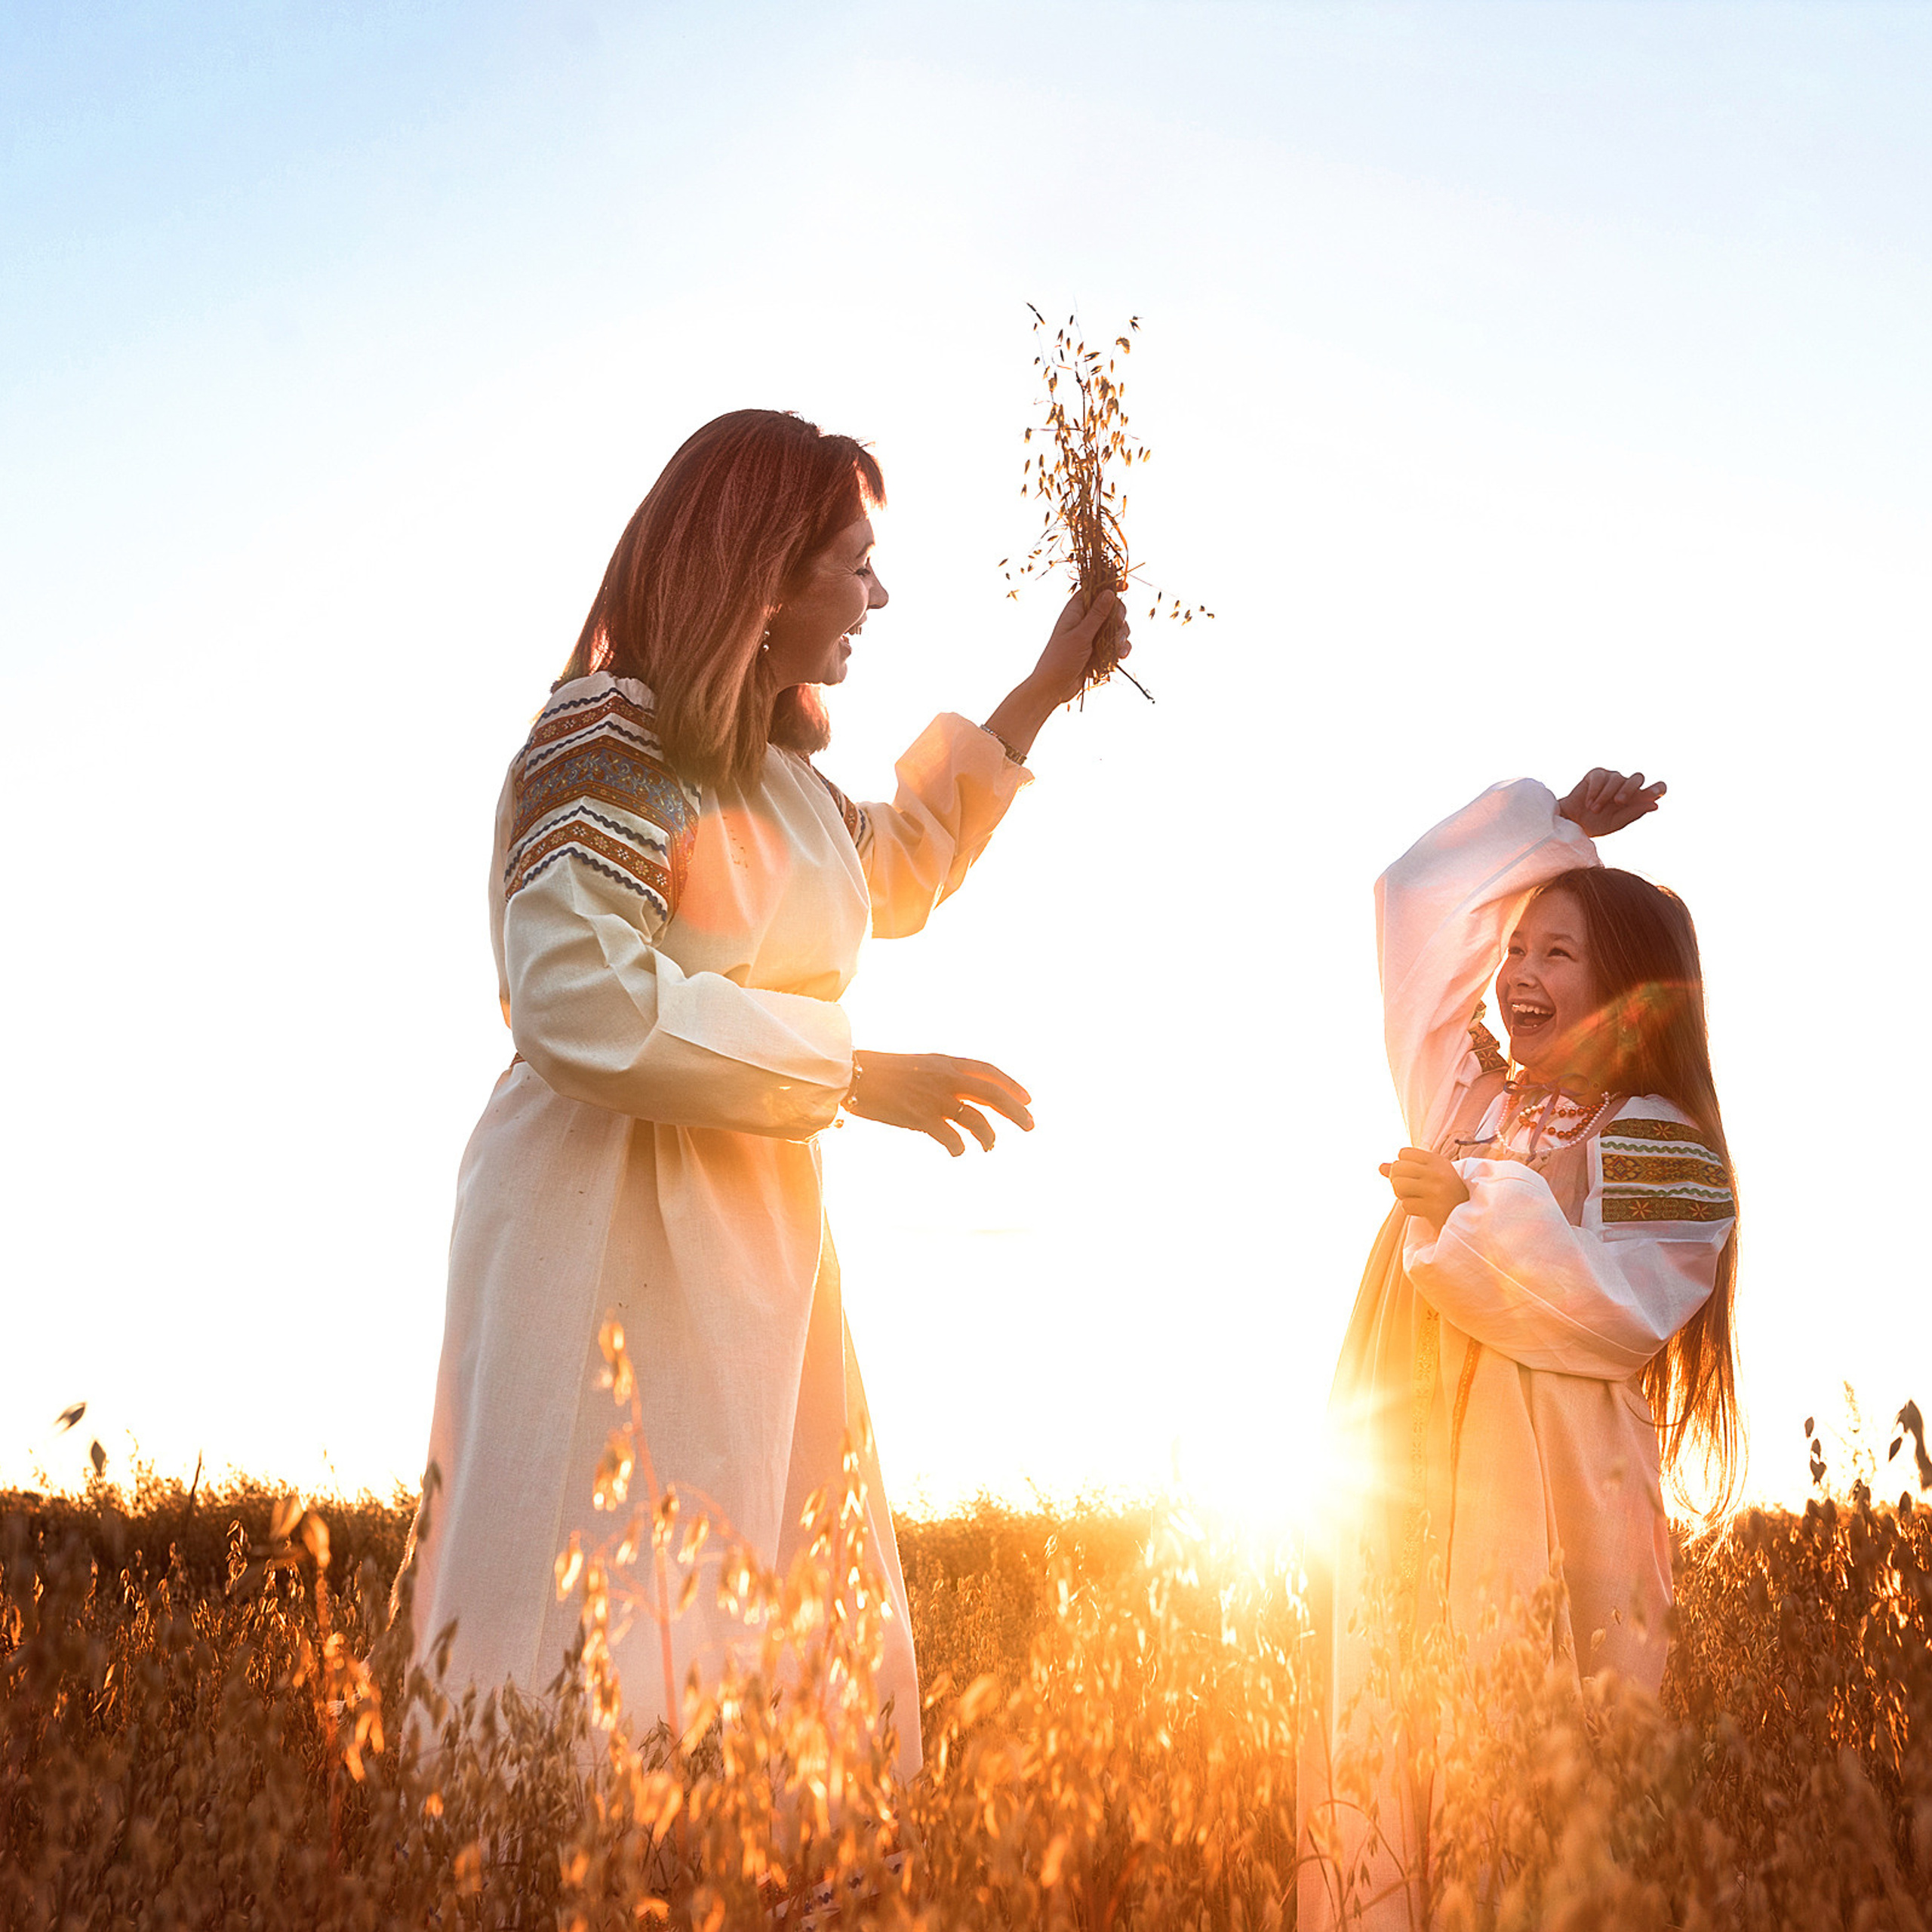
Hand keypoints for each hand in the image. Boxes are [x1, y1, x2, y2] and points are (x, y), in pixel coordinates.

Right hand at [844, 1051, 1034, 1155]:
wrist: (854, 1074)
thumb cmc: (885, 1072)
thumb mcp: (921, 1064)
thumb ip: (945, 1077)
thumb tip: (968, 1095)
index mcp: (947, 1062)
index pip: (989, 1072)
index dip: (1011, 1085)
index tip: (1028, 1099)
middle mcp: (946, 1078)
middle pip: (993, 1095)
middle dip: (1016, 1112)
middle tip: (1031, 1126)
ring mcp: (935, 1098)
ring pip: (977, 1120)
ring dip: (989, 1136)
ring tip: (990, 1146)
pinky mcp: (921, 1117)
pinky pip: (952, 1138)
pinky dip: (959, 1147)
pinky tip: (958, 1151)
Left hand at [980, 589, 1130, 761]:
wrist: (1053, 688)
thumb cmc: (1060, 659)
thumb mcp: (1080, 635)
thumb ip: (1097, 615)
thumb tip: (1109, 592)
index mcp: (1075, 612)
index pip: (1094, 590)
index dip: (1109, 587)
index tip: (1124, 586)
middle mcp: (1084, 621)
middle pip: (1110, 609)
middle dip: (1119, 617)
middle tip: (1117, 626)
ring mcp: (1092, 637)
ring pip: (1116, 628)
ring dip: (1121, 636)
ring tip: (1117, 648)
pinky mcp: (1098, 651)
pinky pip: (1116, 645)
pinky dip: (1120, 649)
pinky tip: (1121, 656)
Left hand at [1379, 1148, 1469, 1236]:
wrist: (1472, 1217)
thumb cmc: (1448, 1193)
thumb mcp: (1432, 1175)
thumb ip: (1407, 1168)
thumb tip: (1379, 1166)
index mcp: (1438, 1161)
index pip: (1403, 1153)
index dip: (1402, 1164)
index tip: (1412, 1175)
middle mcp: (1437, 1172)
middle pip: (1396, 1168)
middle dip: (1397, 1180)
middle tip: (1409, 1189)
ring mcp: (1435, 1190)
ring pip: (1398, 1185)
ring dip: (1402, 1195)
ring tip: (1415, 1198)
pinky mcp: (1433, 1208)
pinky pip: (1405, 1205)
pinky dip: (1410, 1208)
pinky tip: (1422, 1209)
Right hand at [1557, 769, 1665, 837]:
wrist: (1572, 822)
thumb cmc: (1596, 824)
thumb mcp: (1617, 822)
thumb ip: (1634, 813)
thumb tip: (1655, 804)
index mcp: (1636, 799)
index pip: (1655, 788)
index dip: (1658, 788)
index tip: (1654, 794)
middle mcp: (1626, 786)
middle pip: (1637, 778)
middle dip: (1629, 789)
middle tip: (1619, 802)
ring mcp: (1612, 778)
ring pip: (1617, 779)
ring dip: (1605, 796)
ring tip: (1594, 810)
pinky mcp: (1597, 774)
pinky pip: (1601, 778)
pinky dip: (1595, 791)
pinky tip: (1588, 803)